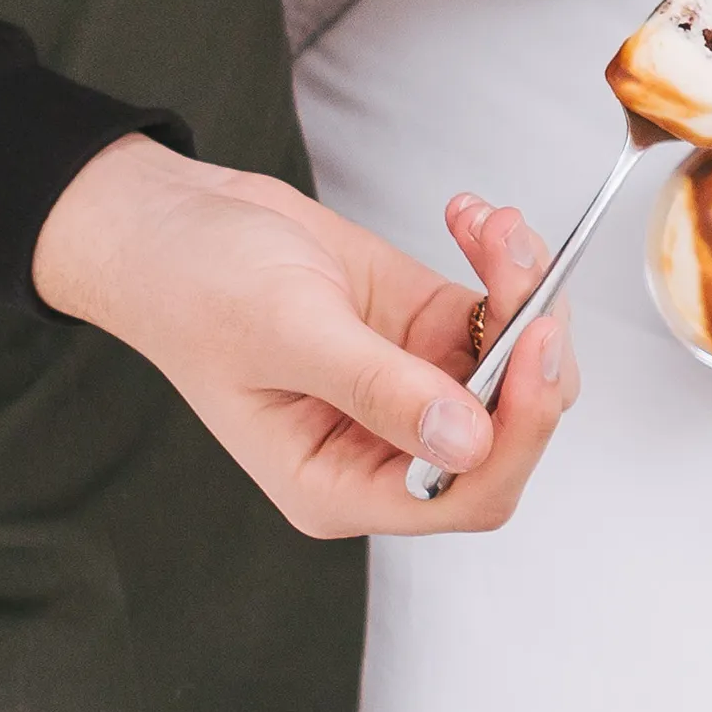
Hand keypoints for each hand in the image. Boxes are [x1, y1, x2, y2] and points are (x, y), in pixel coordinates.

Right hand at [29, 135, 583, 536]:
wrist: (178, 222)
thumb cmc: (195, 286)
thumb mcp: (286, 331)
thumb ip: (377, 388)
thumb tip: (467, 441)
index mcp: (338, 483)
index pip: (466, 494)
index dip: (518, 431)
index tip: (533, 343)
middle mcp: (385, 449)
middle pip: (510, 429)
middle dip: (532, 345)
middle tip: (520, 264)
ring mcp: (416, 388)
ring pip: (519, 365)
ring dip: (523, 289)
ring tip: (489, 223)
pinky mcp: (430, 333)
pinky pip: (503, 313)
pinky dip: (505, 264)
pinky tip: (471, 217)